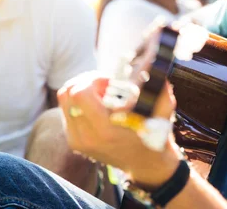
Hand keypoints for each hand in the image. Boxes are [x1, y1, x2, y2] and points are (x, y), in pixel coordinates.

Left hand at [57, 73, 180, 187]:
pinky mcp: (74, 141)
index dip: (93, 80)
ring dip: (81, 90)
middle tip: (104, 84)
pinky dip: (80, 102)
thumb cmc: (155, 133)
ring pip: (64, 100)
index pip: (79, 93)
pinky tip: (98, 105)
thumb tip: (151, 62)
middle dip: (85, 81)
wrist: (146, 163)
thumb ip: (158, 86)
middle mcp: (87, 136)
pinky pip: (67, 110)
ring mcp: (78, 140)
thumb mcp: (162, 109)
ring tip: (101, 94)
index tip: (109, 81)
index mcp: (105, 129)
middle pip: (67, 92)